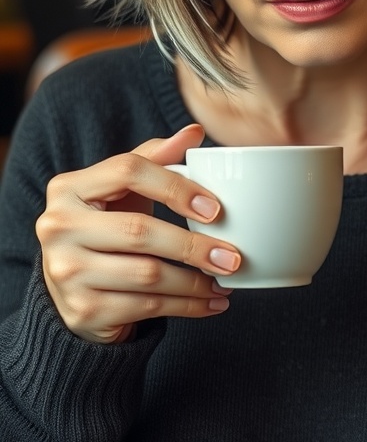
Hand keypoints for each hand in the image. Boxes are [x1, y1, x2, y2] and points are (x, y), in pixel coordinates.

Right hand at [36, 124, 240, 343]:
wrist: (72, 292)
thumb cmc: (106, 228)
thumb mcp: (123, 190)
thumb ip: (156, 158)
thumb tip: (195, 132)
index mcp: (68, 187)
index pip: (128, 171)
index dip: (176, 187)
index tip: (216, 208)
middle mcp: (58, 227)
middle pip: (139, 231)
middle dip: (193, 246)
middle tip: (232, 257)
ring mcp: (67, 272)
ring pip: (148, 274)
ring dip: (196, 282)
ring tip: (226, 282)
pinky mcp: (83, 309)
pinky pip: (147, 307)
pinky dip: (186, 306)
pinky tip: (210, 303)